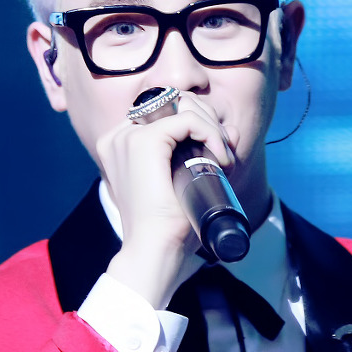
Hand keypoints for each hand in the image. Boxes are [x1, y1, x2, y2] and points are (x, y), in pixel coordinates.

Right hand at [97, 92, 237, 307]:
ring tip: (223, 159)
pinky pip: (188, 118)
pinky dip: (211, 133)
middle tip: (223, 154)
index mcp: (121, 144)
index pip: (164, 111)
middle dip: (208, 121)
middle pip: (173, 101)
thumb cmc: (169, 224)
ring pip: (183, 107)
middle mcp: (119, 136)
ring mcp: (128, 137)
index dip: (197, 122)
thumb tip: (232, 130)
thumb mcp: (189, 179)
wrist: (155, 249)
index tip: (216, 152)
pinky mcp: (146, 142)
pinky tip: (220, 158)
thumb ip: (207, 151)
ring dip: (212, 128)